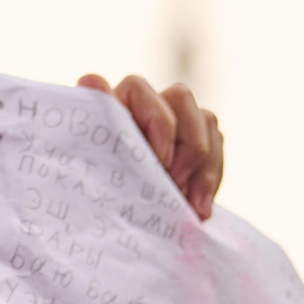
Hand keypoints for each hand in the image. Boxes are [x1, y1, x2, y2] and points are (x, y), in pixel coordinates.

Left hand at [79, 73, 222, 220]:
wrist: (104, 225)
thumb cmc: (89, 193)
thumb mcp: (88, 164)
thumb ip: (92, 124)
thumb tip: (91, 78)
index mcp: (109, 104)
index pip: (137, 87)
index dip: (157, 121)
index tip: (161, 163)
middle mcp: (142, 103)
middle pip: (181, 98)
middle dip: (186, 147)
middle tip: (175, 188)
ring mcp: (173, 119)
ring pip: (206, 120)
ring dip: (204, 167)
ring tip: (191, 208)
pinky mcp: (194, 141)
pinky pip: (216, 143)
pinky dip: (212, 178)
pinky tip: (200, 210)